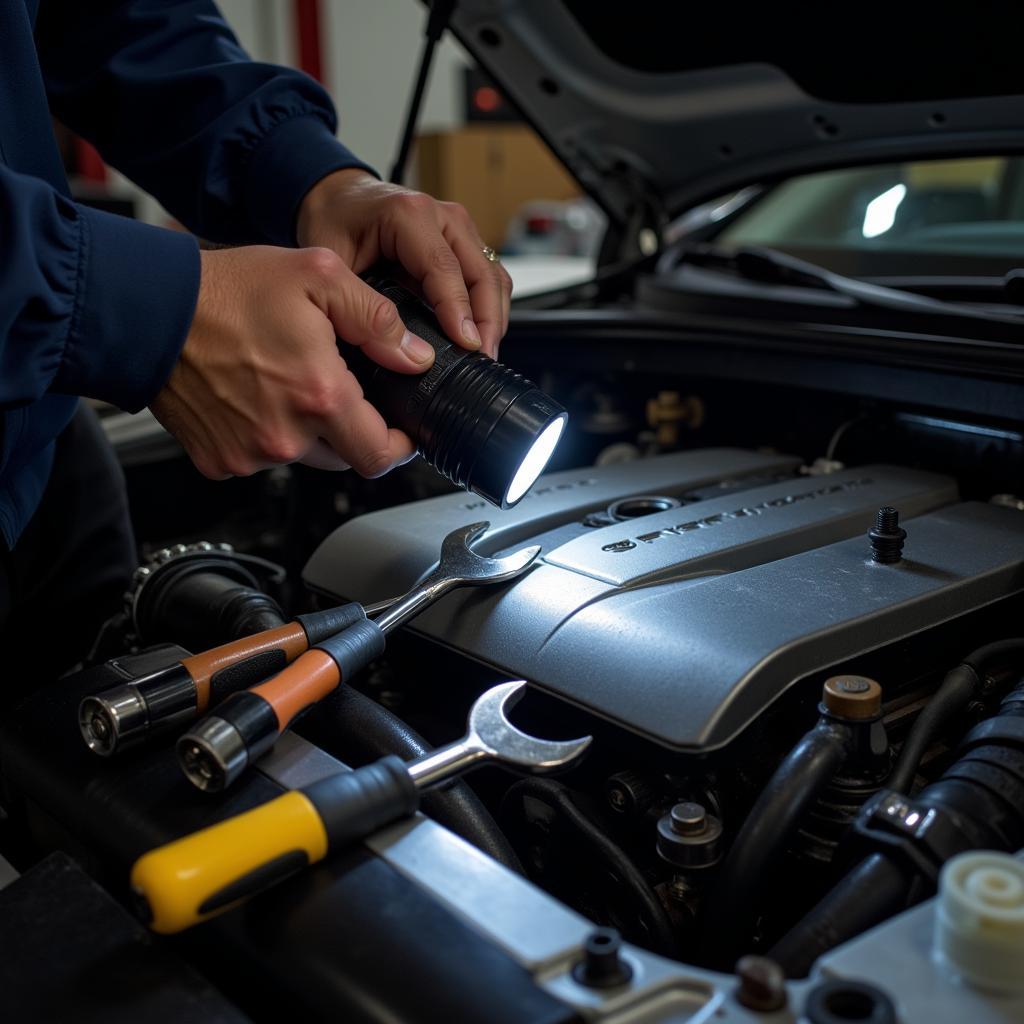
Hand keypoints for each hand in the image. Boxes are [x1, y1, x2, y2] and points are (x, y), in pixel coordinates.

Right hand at [151, 246, 435, 478]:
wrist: (145, 311)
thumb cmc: (224, 291)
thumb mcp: (317, 277)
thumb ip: (377, 320)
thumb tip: (415, 357)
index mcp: (319, 396)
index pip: (381, 455)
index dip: (400, 447)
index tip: (402, 432)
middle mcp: (286, 437)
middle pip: (345, 458)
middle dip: (353, 430)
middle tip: (338, 389)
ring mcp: (249, 455)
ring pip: (303, 457)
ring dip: (308, 430)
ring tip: (287, 382)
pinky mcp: (219, 462)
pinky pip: (261, 458)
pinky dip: (266, 434)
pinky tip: (254, 396)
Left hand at [297, 169, 511, 358]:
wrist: (341, 199)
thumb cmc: (336, 223)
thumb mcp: (334, 262)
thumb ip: (357, 299)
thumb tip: (385, 345)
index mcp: (409, 214)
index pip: (445, 268)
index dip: (459, 311)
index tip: (467, 345)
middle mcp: (442, 216)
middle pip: (482, 274)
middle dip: (486, 322)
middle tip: (482, 360)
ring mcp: (459, 228)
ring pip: (494, 277)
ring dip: (493, 318)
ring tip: (484, 355)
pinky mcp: (465, 242)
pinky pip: (489, 277)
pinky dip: (489, 308)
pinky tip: (479, 336)